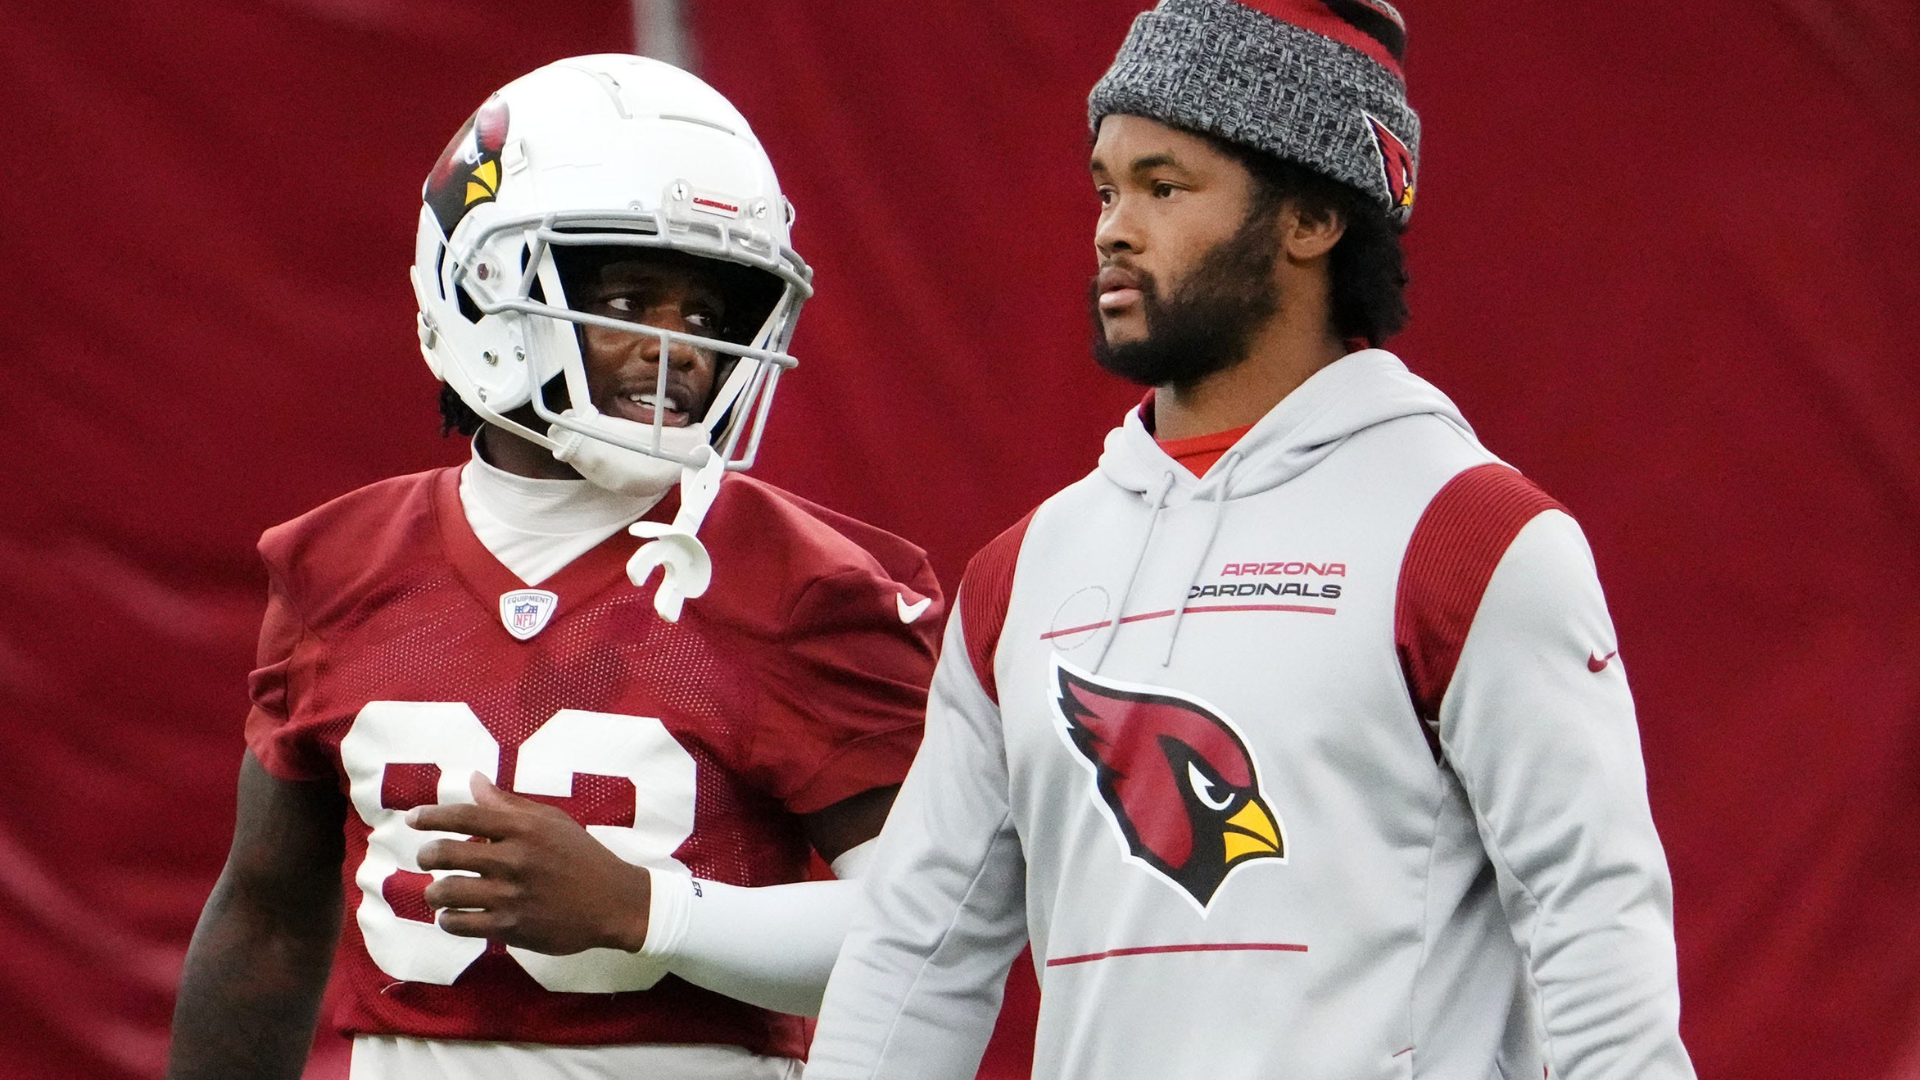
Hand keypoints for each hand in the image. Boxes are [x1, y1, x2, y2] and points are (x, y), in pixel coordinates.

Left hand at [411, 773, 650, 954]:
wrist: (613, 902)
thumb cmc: (581, 857)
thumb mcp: (551, 822)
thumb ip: (508, 804)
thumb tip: (473, 781)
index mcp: (524, 829)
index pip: (465, 816)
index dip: (432, 816)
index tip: (412, 819)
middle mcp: (514, 860)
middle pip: (445, 853)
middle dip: (427, 855)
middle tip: (427, 858)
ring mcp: (511, 896)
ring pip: (447, 892)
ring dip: (434, 892)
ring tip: (438, 891)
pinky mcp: (511, 928)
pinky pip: (460, 924)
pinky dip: (448, 919)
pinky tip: (453, 915)